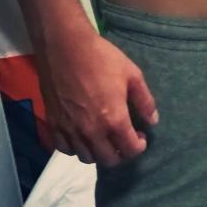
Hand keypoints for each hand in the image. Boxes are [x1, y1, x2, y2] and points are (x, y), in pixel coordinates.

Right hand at [34, 27, 158, 167]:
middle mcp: (92, 131)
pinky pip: (64, 149)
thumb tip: (152, 121)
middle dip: (121, 153)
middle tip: (123, 139)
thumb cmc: (101, 58)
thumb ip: (145, 101)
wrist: (64, 46)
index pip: (130, 150)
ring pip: (86, 158)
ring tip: (103, 138)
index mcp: (114, 119)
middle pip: (109, 160)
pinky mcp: (54, 123)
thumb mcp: (132, 75)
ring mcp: (70, 129)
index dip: (139, 146)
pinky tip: (82, 136)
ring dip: (98, 153)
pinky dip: (75, 148)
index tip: (140, 136)